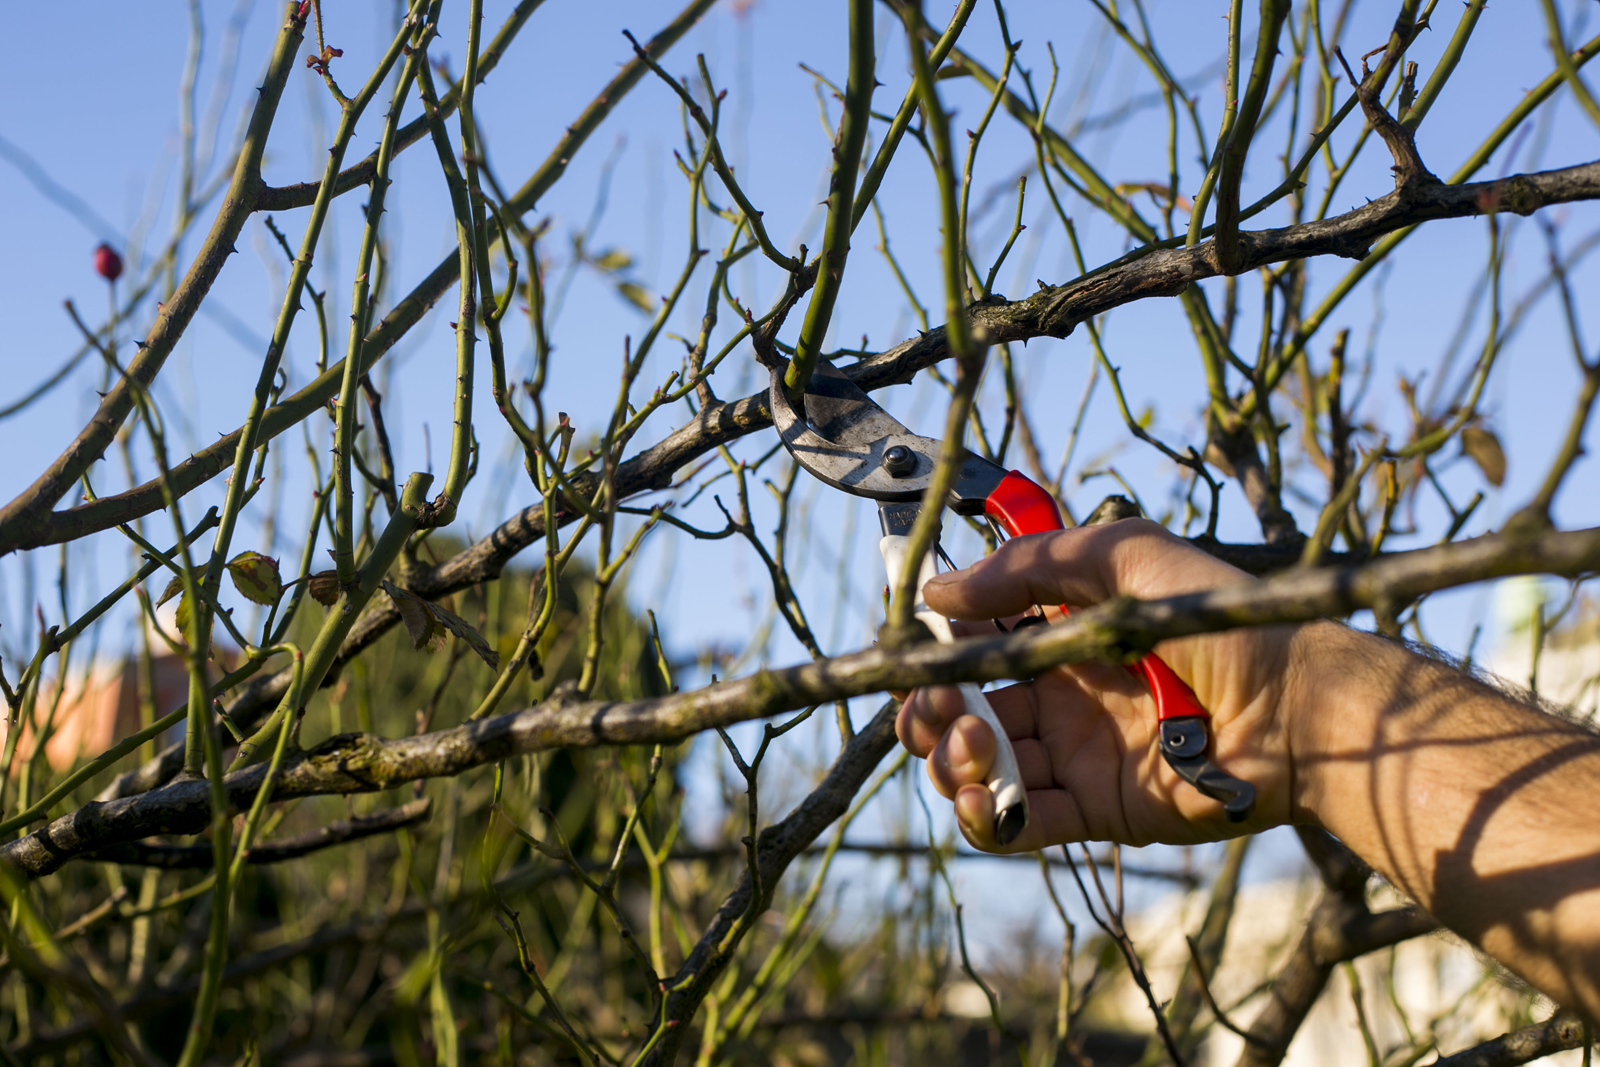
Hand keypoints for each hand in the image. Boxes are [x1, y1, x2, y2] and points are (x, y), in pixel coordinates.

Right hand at [897, 518, 1322, 852]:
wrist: (1299, 706)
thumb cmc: (1220, 618)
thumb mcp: (1122, 556)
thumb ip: (1025, 566)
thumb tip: (933, 592)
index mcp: (1061, 635)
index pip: (973, 643)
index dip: (936, 649)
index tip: (915, 647)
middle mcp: (1059, 696)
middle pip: (959, 710)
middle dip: (930, 709)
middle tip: (941, 704)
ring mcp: (1073, 755)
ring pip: (974, 766)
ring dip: (948, 758)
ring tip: (975, 743)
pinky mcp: (1093, 811)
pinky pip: (1014, 823)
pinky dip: (981, 817)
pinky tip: (980, 795)